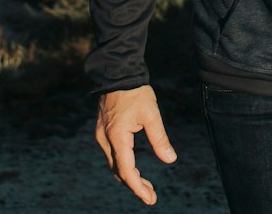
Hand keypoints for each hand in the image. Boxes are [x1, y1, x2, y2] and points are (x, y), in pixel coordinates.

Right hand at [95, 85, 178, 204]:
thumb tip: (170, 159)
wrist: (117, 73)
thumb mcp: (152, 114)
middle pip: (118, 171)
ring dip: (129, 176)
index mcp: (117, 136)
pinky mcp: (102, 130)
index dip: (138, 187)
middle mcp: (105, 139)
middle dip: (135, 185)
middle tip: (151, 195)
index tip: (150, 199)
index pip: (126, 170)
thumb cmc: (136, 92)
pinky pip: (112, 154)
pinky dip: (123, 164)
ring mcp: (101, 135)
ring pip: (114, 164)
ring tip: (146, 185)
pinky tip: (134, 167)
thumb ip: (160, 138)